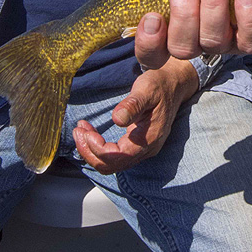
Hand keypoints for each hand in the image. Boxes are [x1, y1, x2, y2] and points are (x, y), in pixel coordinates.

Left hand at [72, 58, 199, 172]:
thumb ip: (132, 105)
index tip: (85, 130)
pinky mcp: (136, 146)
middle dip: (89, 152)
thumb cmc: (160, 85)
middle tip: (78, 131)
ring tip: (80, 131)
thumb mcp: (146, 89)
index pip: (117, 157)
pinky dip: (97, 149)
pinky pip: (114, 157)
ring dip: (91, 151)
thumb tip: (117, 119)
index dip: (97, 148)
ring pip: (110, 164)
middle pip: (111, 166)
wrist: (173, 85)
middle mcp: (146, 150)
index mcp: (149, 139)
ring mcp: (142, 150)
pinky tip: (90, 134)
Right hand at [134, 0, 251, 68]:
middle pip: (183, 48)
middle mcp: (193, 42)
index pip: (150, 53)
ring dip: (213, 9)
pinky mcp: (250, 37)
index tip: (152, 16)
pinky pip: (251, 41)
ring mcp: (222, 43)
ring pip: (214, 42)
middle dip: (184, 16)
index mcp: (167, 33)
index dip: (148, 41)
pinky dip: (250, 19)